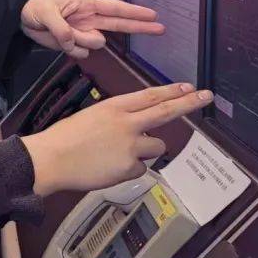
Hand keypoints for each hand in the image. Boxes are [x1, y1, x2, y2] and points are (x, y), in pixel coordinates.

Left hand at [20, 0, 164, 58]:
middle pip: (120, 25)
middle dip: (140, 26)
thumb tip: (72, 42)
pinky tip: (60, 41)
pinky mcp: (75, 45)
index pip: (115, 9)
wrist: (23, 19)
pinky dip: (70, 50)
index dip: (134, 12)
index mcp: (87, 5)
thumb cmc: (36, 8)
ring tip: (62, 31)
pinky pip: (81, 53)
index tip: (153, 15)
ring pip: (95, 44)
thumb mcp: (47, 13)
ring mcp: (84, 33)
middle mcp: (90, 19)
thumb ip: (61, 28)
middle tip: (161, 29)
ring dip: (80, 41)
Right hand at [20, 83, 212, 195]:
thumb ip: (117, 119)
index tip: (189, 87)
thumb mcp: (91, 117)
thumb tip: (137, 127)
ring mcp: (130, 145)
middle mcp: (127, 123)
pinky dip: (128, 169)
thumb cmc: (65, 138)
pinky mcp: (129, 166)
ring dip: (145, 150)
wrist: (51, 159)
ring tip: (117, 154)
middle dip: (188, 104)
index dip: (171, 91)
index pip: (150, 96)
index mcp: (114, 107)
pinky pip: (140, 168)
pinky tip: (109, 168)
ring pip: (156, 147)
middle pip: (165, 111)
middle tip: (206, 96)